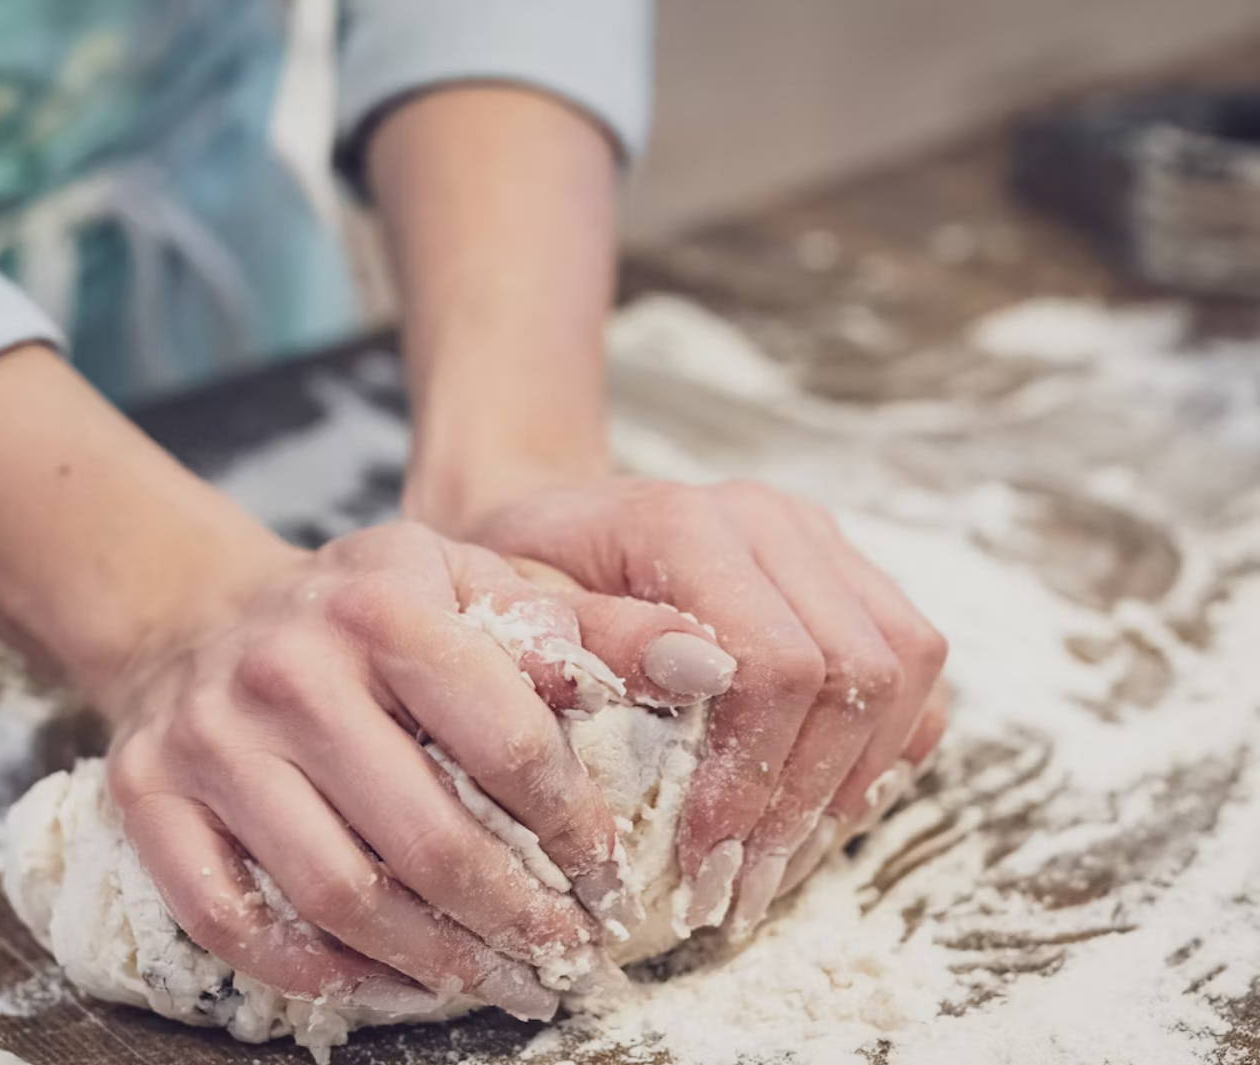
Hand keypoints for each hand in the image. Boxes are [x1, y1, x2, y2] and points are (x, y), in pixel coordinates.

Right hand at [86, 522, 707, 1017]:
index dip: (576, 830)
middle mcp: (287, 664)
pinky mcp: (148, 794)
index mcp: (383, 600)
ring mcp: (209, 735)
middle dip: (514, 921)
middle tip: (565, 961)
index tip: (613, 881)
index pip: (509, 741)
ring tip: (491, 982)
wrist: (203, 613)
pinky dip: (313, 971)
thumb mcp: (477, 586)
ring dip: (429, 962)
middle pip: (425, 838)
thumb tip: (712, 664)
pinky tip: (378, 982)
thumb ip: (593, 625)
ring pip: (335, 893)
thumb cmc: (367, 614)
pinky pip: (232, 920)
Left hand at [426, 478, 948, 937]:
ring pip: (905, 668)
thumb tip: (695, 675)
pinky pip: (914, 669)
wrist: (547, 528)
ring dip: (852, 784)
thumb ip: (593, 640)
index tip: (704, 861)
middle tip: (740, 890)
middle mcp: (769, 520)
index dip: (753, 776)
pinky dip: (884, 751)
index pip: (774, 661)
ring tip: (778, 866)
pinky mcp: (849, 573)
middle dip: (803, 802)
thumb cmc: (518, 582)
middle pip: (855, 672)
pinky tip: (816, 813)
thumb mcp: (512, 613)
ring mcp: (820, 541)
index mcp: (684, 523)